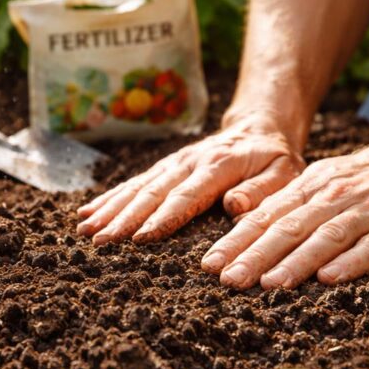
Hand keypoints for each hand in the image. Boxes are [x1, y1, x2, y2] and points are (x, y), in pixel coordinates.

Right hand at [76, 116, 304, 244]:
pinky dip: (109, 198)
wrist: (259, 127)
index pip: (187, 195)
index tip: (141, 238)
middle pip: (152, 192)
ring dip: (110, 209)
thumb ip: (262, 191)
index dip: (163, 217)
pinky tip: (87, 213)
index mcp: (219, 165)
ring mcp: (173, 163)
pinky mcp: (164, 167)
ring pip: (137, 187)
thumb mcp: (284, 173)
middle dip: (124, 218)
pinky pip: (133, 183)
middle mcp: (190, 162)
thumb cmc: (274, 159)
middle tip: (101, 240)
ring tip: (84, 229)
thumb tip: (234, 205)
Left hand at [200, 137, 368, 288]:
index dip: (237, 241)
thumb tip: (241, 230)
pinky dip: (353, 262)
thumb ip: (287, 206)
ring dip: (297, 262)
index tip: (210, 265)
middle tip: (229, 280)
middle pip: (290, 227)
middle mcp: (336, 196)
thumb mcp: (322, 183)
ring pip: (328, 236)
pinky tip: (331, 279)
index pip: (267, 216)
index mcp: (311, 186)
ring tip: (270, 284)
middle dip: (256, 255)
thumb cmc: (365, 180)